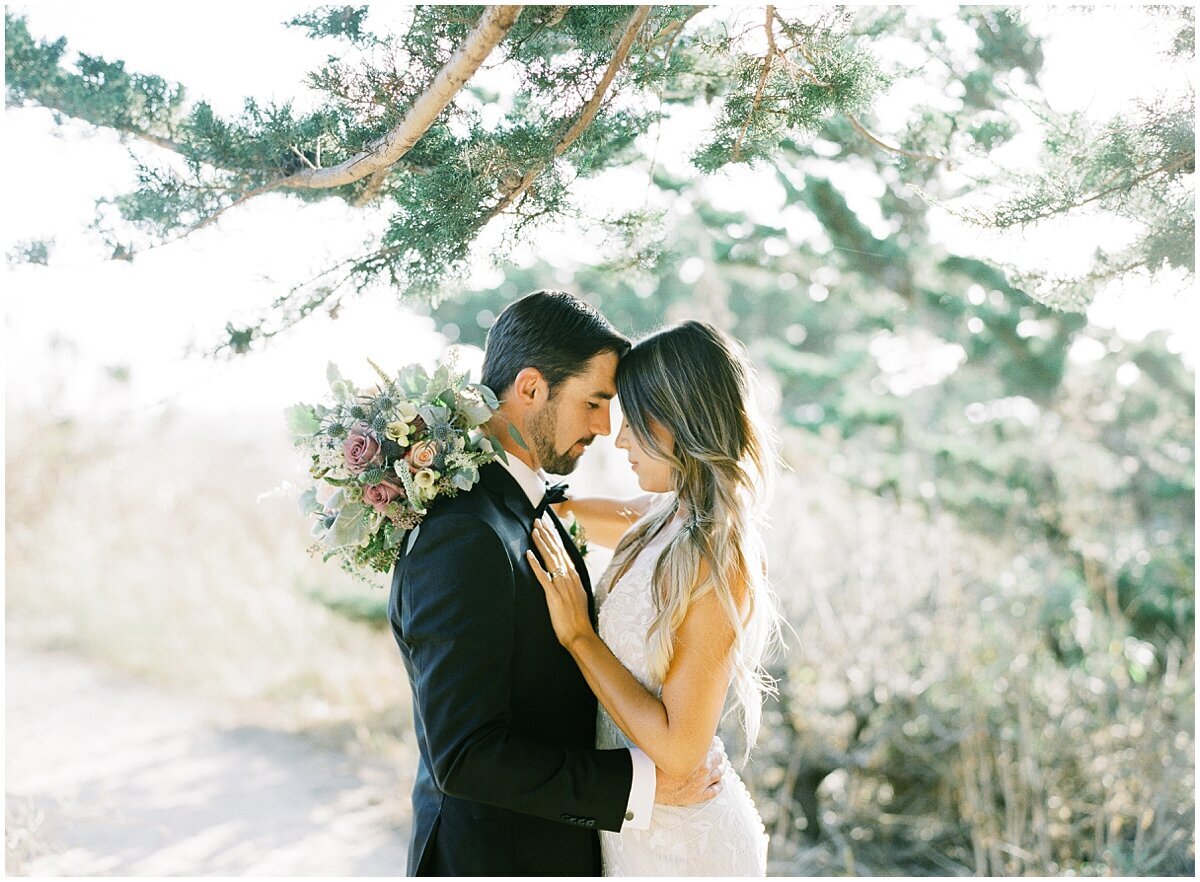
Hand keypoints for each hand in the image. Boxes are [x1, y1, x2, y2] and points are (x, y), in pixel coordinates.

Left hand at [527, 513, 592, 648]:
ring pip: (550, 559)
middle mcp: (569, 577)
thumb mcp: (577, 595)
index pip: (563, 551)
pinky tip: (528, 554)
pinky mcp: (553, 595)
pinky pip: (542, 576)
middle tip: (538, 520)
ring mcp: (561, 585)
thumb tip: (565, 573)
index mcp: (574, 576)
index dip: (555, 537)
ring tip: (533, 531)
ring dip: (541, 543)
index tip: (548, 524)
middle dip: (547, 534)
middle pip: (556, 550)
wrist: (580, 634)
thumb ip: (570, 582)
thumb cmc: (578, 618)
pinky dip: (535, 564)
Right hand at [654, 740, 726, 805]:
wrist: (647, 785)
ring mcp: (701, 783)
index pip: (712, 743)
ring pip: (719, 773)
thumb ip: (678, 735)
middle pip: (718, 757)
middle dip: (718, 751)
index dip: (711, 739)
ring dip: (721, 766)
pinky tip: (721, 781)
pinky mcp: (697, 796)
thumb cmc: (653, 762)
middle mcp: (703, 769)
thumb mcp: (666, 742)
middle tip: (718, 747)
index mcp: (698, 754)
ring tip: (722, 762)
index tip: (710, 736)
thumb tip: (681, 721)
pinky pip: (714, 791)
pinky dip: (719, 785)